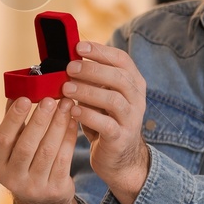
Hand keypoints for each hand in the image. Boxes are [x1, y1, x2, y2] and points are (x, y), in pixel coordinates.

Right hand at [0, 95, 83, 203]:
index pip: (2, 139)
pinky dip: (69, 137)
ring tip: (66, 104)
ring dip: (59, 124)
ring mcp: (34, 187)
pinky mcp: (55, 189)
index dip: (14, 118)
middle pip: (26, 145)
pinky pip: (64, 158)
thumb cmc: (24, 162)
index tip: (25, 98)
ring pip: (48, 151)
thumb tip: (17, 89)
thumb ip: (13, 121)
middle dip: (40, 120)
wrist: (41, 200)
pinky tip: (73, 120)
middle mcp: (11, 179)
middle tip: (51, 98)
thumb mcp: (12, 146)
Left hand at [61, 41, 150, 203]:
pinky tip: (73, 111)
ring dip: (88, 92)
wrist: (119, 156)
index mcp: (132, 82)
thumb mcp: (100, 95)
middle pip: (118, 77)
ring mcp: (131, 119)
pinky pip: (107, 124)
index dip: (100, 51)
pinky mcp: (121, 138)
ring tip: (67, 88)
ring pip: (113, 100)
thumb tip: (67, 58)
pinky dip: (88, 116)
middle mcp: (136, 98)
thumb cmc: (104, 119)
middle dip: (92, 70)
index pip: (121, 60)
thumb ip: (91, 79)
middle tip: (69, 68)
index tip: (78, 47)